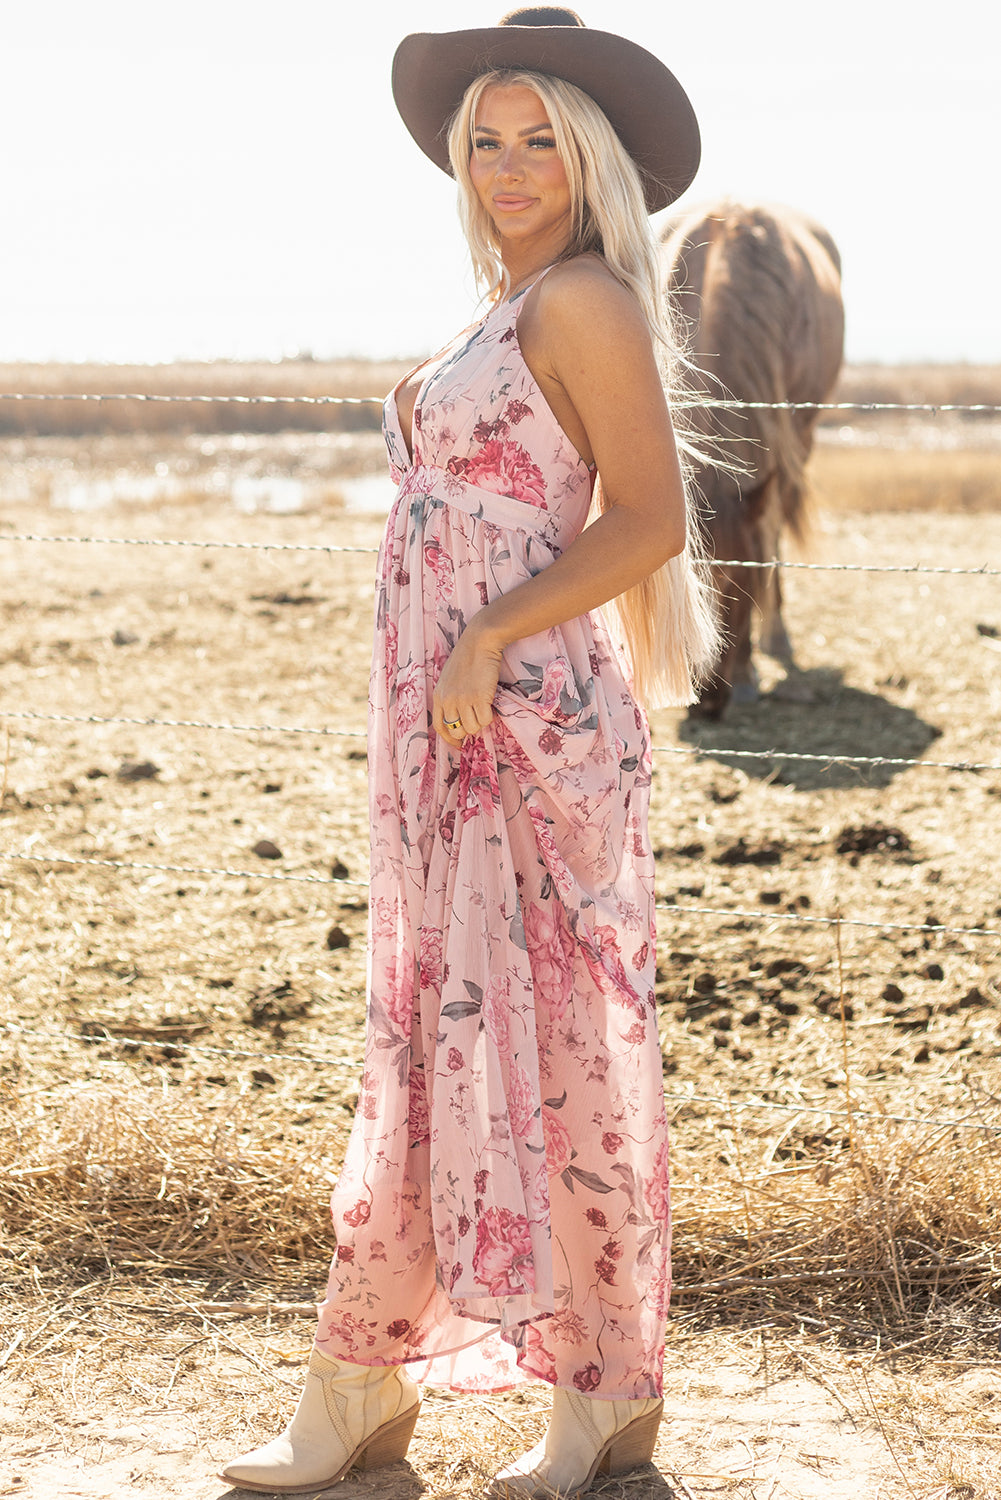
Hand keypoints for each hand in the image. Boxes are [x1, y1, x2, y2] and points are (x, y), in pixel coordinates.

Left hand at [432, 620, 503, 747]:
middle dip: (468, 729)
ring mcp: (463, 700)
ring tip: (485, 707)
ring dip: (481, 721)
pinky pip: (485, 720)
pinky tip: (491, 704)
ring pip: (473, 728)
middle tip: (477, 718)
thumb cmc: (467, 658)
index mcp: (439, 696)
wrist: (479, 643)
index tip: (458, 744)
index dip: (449, 738)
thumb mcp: (449, 678)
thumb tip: (459, 719)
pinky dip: (491, 716)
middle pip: (457, 730)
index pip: (439, 726)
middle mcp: (449, 700)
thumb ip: (450, 697)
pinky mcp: (479, 699)